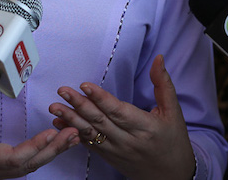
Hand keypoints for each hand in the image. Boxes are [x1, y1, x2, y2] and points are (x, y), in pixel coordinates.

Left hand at [48, 55, 196, 179]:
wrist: (172, 175)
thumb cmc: (174, 141)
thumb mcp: (173, 111)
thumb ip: (163, 84)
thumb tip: (158, 58)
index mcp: (145, 127)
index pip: (119, 111)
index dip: (101, 98)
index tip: (85, 85)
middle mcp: (128, 140)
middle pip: (100, 121)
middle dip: (79, 105)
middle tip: (62, 91)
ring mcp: (116, 150)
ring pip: (90, 134)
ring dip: (70, 120)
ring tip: (54, 108)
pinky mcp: (109, 157)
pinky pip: (88, 145)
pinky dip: (72, 133)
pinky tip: (58, 124)